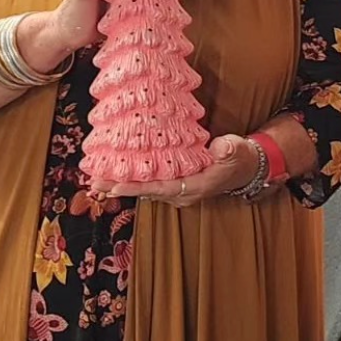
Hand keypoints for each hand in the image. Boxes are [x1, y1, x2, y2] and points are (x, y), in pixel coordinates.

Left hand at [88, 134, 261, 205]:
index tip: (115, 185)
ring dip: (122, 183)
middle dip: (120, 186)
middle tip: (93, 181)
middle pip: (146, 192)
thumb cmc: (241, 158)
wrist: (247, 167)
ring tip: (97, 177)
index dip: (138, 187)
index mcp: (195, 187)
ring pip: (146, 189)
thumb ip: (230, 148)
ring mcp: (178, 190)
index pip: (161, 188)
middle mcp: (182, 194)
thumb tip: (218, 146)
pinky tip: (118, 170)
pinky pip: (150, 183)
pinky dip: (133, 178)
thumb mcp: (239, 150)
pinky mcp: (175, 183)